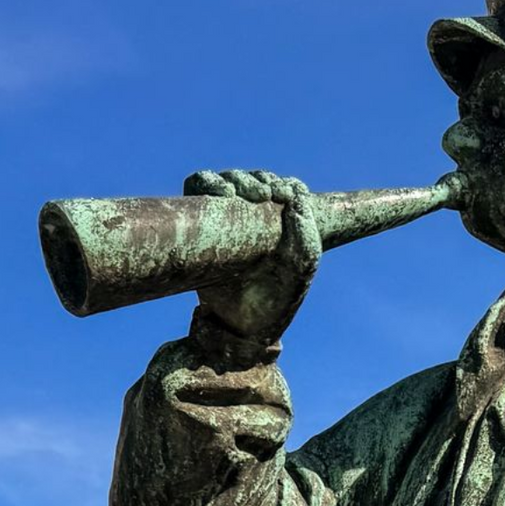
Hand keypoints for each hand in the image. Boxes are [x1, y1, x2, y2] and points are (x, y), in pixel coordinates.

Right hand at [186, 168, 321, 347]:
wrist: (241, 327)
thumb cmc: (276, 302)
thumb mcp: (301, 267)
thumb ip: (306, 234)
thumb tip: (297, 196)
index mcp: (283, 226)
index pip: (285, 187)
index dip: (286, 185)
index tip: (287, 196)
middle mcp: (253, 220)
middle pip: (255, 179)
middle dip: (262, 180)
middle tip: (267, 194)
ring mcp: (225, 220)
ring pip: (228, 179)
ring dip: (238, 178)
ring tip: (249, 194)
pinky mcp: (200, 223)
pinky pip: (198, 188)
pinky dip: (207, 182)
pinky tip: (223, 193)